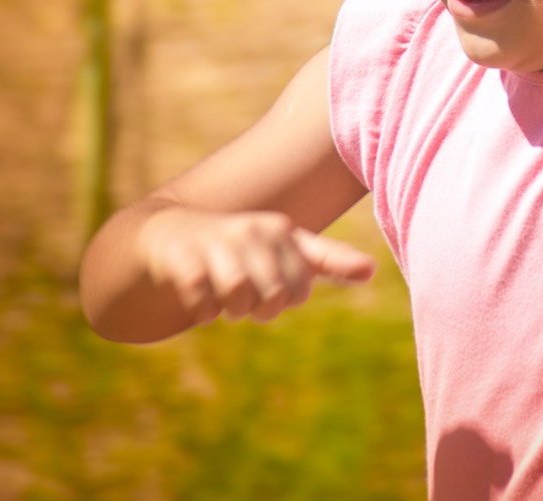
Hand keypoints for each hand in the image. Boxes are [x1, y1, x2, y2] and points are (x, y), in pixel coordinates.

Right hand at [138, 209, 375, 324]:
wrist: (170, 235)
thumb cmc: (242, 249)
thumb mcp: (286, 250)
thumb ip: (329, 260)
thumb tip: (372, 271)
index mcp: (281, 231)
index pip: (304, 282)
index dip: (292, 298)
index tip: (280, 290)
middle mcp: (252, 230)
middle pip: (274, 295)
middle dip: (262, 310)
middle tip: (247, 300)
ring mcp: (216, 241)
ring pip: (239, 295)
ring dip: (232, 310)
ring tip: (226, 300)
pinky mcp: (183, 258)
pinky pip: (202, 301)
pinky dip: (203, 313)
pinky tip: (200, 301)